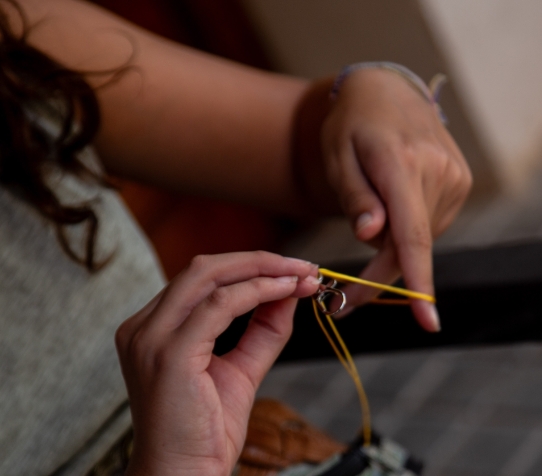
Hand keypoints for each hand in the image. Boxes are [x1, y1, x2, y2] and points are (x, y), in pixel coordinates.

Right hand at [115, 252, 319, 475]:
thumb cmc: (203, 434)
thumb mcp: (239, 371)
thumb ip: (261, 331)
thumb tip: (288, 293)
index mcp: (151, 328)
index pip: (199, 281)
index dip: (248, 269)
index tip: (291, 273)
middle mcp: (142, 328)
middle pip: (202, 268)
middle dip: (258, 260)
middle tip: (302, 265)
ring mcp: (150, 338)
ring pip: (208, 276)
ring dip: (262, 270)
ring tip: (300, 275)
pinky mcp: (169, 353)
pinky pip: (219, 305)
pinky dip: (257, 292)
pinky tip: (285, 292)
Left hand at [318, 68, 471, 330]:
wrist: (386, 91)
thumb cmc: (350, 125)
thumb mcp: (336, 156)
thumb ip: (354, 197)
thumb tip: (372, 237)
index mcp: (401, 164)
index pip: (412, 234)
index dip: (417, 281)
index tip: (427, 321)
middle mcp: (437, 172)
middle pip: (409, 246)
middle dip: (376, 278)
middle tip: (342, 302)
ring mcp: (454, 177)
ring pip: (418, 239)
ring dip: (389, 247)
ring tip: (367, 215)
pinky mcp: (460, 181)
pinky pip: (427, 224)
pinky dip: (404, 229)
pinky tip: (389, 204)